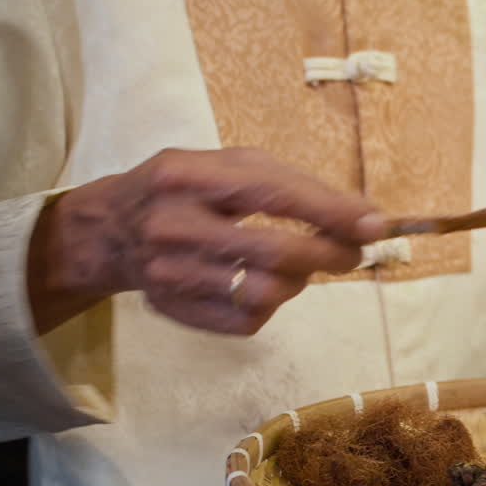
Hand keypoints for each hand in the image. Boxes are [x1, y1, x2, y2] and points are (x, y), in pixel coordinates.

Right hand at [27, 148, 386, 334]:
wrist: (109, 229)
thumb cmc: (188, 189)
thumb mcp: (229, 165)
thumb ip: (293, 185)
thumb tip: (364, 219)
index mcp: (187, 175)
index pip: (273, 195)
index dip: (330, 212)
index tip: (375, 224)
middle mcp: (173, 225)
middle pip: (274, 252)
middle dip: (329, 254)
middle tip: (354, 251)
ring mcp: (169, 273)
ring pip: (265, 292)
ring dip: (302, 279)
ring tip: (304, 263)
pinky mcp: (174, 309)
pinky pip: (247, 320)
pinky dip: (273, 304)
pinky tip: (268, 282)